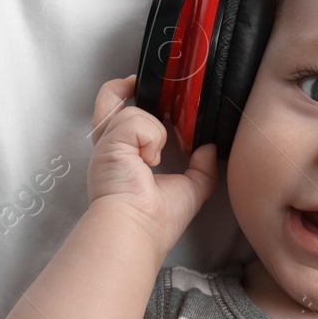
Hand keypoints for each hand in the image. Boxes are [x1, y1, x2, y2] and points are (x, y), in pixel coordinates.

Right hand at [87, 75, 218, 250]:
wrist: (138, 230)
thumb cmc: (156, 221)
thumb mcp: (191, 190)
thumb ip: (203, 169)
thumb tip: (209, 148)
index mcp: (125, 157)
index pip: (123, 116)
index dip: (138, 100)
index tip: (162, 99)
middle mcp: (112, 147)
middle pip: (110, 98)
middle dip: (129, 87)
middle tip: (148, 91)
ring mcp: (108, 144)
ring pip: (135, 110)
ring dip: (156, 130)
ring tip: (154, 159)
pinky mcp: (109, 143)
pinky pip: (136, 120)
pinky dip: (152, 137)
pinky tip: (149, 160)